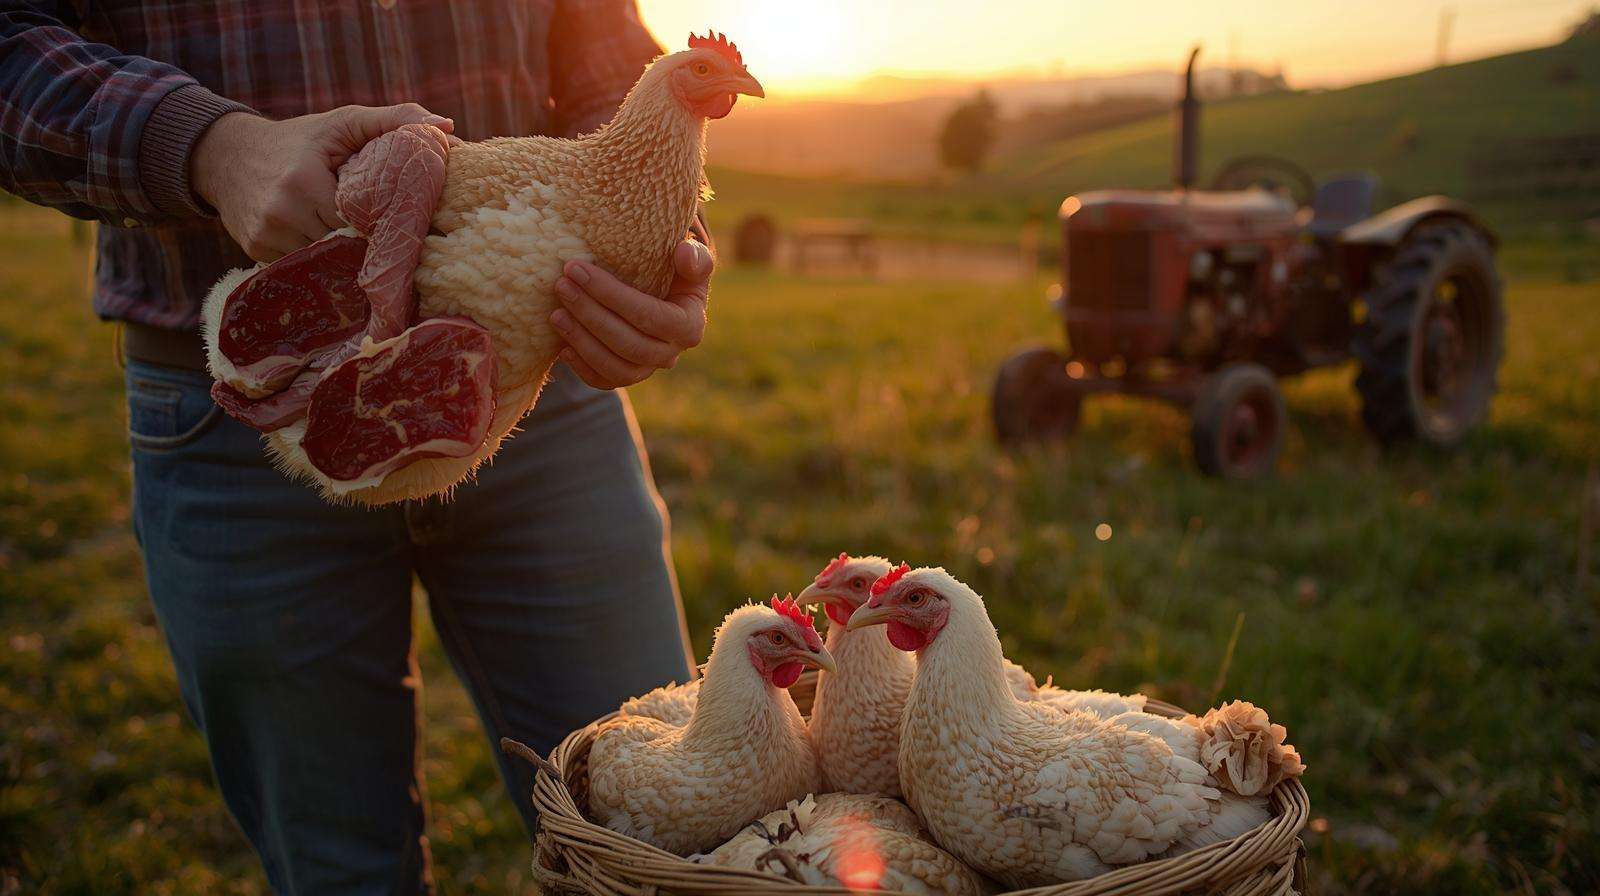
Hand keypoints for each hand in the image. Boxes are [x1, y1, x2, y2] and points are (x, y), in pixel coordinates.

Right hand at [192, 105, 453, 261]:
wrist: (226, 156)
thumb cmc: (299, 140)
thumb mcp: (342, 123)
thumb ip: (394, 120)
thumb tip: (446, 125)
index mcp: (304, 182)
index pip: (361, 220)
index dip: (382, 223)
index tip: (401, 223)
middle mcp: (281, 213)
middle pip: (344, 246)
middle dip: (365, 243)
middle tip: (389, 241)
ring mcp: (267, 237)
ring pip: (324, 261)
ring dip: (342, 256)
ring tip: (358, 246)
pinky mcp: (256, 253)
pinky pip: (301, 267)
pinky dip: (317, 260)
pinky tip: (326, 247)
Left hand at [550, 240, 712, 389]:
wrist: (666, 293)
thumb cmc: (676, 272)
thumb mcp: (691, 260)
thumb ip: (695, 257)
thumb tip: (683, 253)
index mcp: (689, 326)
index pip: (651, 316)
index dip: (613, 295)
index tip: (579, 269)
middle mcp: (671, 354)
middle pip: (630, 344)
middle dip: (591, 315)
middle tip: (562, 286)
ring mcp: (649, 369)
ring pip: (617, 369)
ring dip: (583, 342)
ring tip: (556, 315)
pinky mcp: (627, 375)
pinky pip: (604, 382)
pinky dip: (582, 368)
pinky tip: (562, 348)